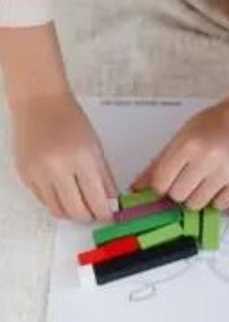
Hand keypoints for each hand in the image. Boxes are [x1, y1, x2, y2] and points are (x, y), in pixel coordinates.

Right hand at [11, 93, 116, 221]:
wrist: (40, 104)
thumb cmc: (70, 120)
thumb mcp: (96, 147)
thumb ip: (104, 176)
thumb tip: (111, 200)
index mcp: (81, 158)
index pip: (96, 198)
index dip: (104, 212)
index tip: (110, 216)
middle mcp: (56, 168)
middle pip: (75, 209)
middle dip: (89, 217)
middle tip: (96, 215)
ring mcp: (37, 173)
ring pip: (56, 209)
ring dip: (72, 214)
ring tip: (82, 208)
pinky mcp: (24, 175)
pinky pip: (42, 200)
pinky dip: (56, 203)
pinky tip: (65, 197)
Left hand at [132, 101, 228, 209]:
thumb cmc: (209, 127)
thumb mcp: (180, 138)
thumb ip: (158, 164)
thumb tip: (136, 189)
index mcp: (188, 145)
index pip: (161, 183)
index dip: (161, 186)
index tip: (167, 181)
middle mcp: (209, 158)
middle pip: (178, 196)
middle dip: (179, 191)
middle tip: (188, 178)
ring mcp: (228, 171)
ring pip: (198, 204)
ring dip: (196, 197)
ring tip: (203, 181)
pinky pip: (220, 205)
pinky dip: (216, 199)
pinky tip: (218, 184)